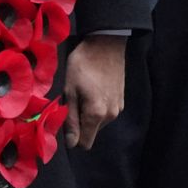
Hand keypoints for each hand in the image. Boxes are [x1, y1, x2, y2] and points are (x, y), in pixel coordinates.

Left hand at [62, 34, 126, 149]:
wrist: (105, 44)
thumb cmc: (83, 65)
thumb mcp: (70, 91)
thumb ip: (71, 119)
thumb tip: (71, 143)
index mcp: (96, 115)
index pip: (84, 143)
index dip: (72, 137)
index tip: (65, 120)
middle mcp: (110, 116)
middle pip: (91, 132)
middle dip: (80, 123)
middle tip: (73, 100)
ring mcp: (118, 108)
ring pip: (98, 123)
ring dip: (89, 114)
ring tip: (84, 92)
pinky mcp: (121, 100)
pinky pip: (106, 112)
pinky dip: (98, 107)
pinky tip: (94, 89)